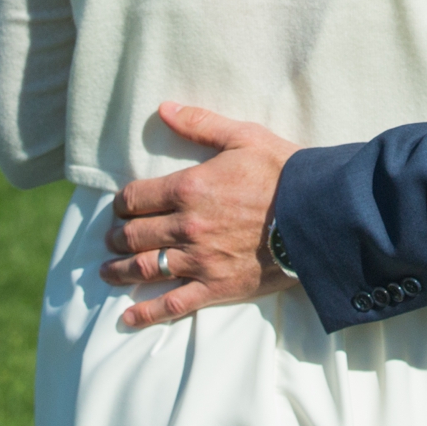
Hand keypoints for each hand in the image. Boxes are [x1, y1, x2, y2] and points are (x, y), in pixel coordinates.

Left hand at [99, 102, 299, 328]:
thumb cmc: (283, 171)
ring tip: (107, 272)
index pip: (134, 198)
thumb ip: (199, 124)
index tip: (120, 208)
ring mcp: (199, 260)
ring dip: (119, 271)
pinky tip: (127, 317)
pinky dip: (145, 312)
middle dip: (116, 237)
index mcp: (188, 188)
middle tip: (112, 239)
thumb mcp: (243, 137)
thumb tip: (163, 109)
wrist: (319, 214)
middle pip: (133, 235)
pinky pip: (172, 304)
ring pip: (144, 269)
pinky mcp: (216, 287)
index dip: (121, 204)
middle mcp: (186, 226)